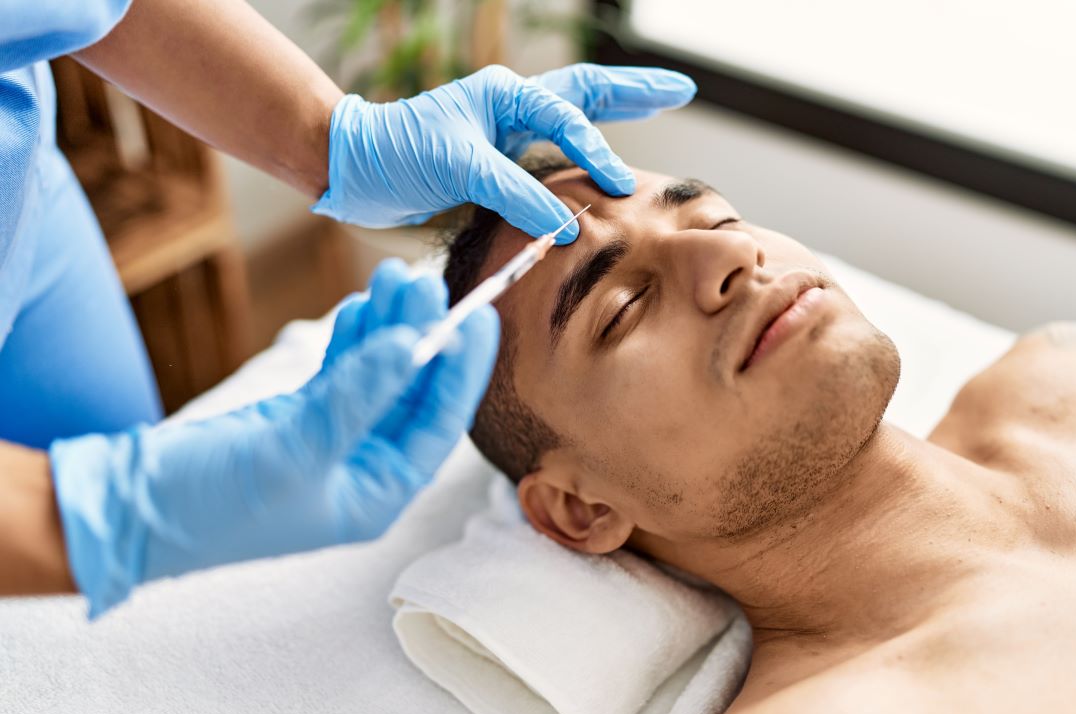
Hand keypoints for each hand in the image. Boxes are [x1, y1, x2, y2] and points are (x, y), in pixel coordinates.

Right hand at [51, 264, 498, 617]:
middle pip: (412, 393)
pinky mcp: (300, 419)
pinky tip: (366, 303)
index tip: (480, 317)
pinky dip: (352, 338)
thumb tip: (414, 346)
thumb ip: (356, 396)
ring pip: (377, 375)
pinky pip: (341, 372)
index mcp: (377, 495)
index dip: (463, 370)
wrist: (127, 508)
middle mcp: (363, 470)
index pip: (439, 425)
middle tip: (429, 281)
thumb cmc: (212, 501)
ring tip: (396, 275)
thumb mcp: (294, 448)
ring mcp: (333, 442)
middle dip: (423, 337)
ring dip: (388, 328)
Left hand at [312, 62, 695, 242]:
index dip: (599, 153)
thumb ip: (515, 192)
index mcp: (506, 94)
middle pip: (588, 91)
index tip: (621, 188)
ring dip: (615, 113)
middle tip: (681, 88)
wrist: (353, 167)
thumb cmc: (398, 152)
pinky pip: (553, 152)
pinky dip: (584, 153)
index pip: (569, 119)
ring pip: (574, 116)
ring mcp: (506, 131)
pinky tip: (601, 163)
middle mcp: (512, 106)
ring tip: (656, 104)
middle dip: (635, 91)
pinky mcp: (497, 160)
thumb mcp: (459, 166)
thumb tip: (565, 224)